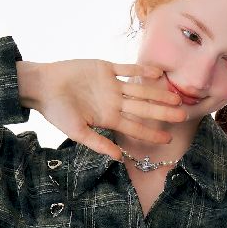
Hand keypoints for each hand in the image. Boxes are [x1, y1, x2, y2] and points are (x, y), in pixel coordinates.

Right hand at [17, 59, 186, 160]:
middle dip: (162, 112)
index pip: (135, 127)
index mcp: (108, 118)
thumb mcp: (77, 132)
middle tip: (183, 115)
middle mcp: (113, 102)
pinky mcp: (105, 68)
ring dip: (157, 92)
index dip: (151, 133)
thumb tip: (119, 159)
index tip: (168, 139)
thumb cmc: (56, 111)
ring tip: (176, 95)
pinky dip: (141, 70)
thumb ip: (99, 143)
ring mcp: (111, 85)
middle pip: (143, 108)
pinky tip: (157, 73)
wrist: (42, 86)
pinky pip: (126, 69)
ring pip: (140, 89)